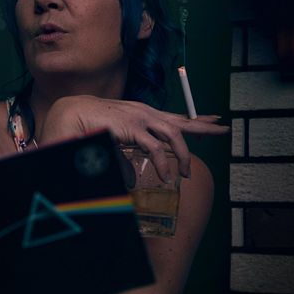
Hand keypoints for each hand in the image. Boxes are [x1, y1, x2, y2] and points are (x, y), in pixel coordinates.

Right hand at [40, 95, 227, 181]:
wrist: (69, 114)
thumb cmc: (89, 127)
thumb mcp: (113, 145)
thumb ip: (124, 161)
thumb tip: (132, 179)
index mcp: (142, 115)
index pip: (174, 116)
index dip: (194, 119)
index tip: (212, 119)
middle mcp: (145, 113)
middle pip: (181, 120)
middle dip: (203, 125)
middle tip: (224, 129)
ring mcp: (140, 119)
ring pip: (173, 134)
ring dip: (184, 155)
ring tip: (187, 174)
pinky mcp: (132, 128)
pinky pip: (155, 148)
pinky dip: (163, 163)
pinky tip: (167, 176)